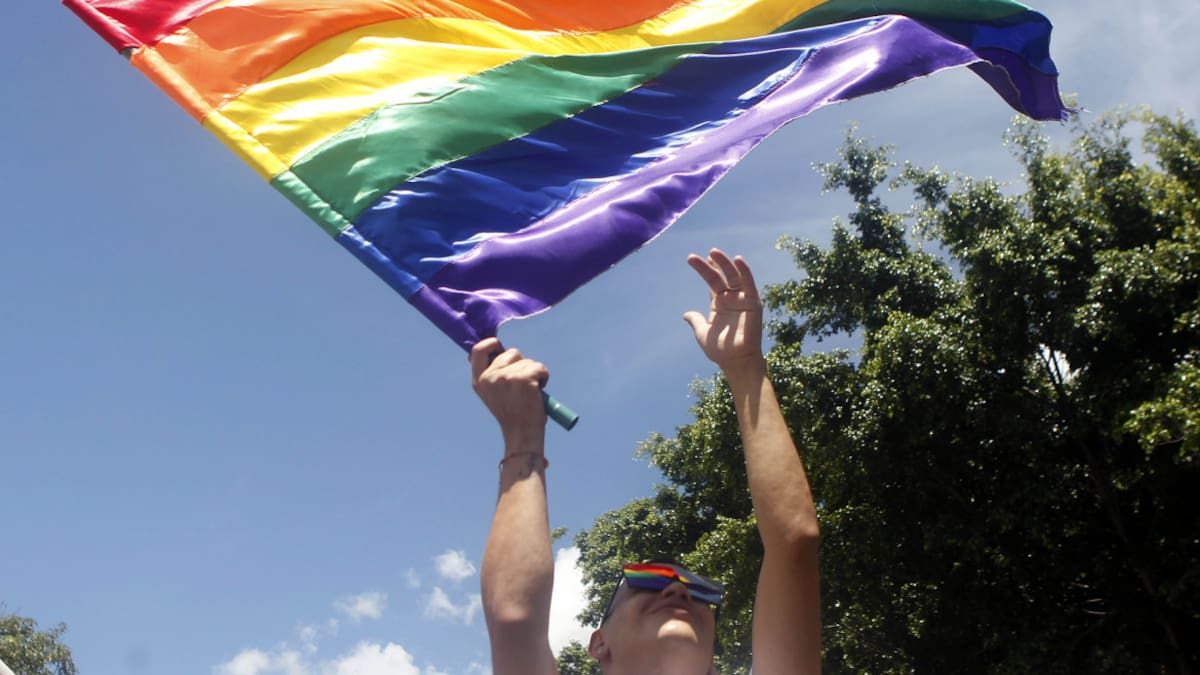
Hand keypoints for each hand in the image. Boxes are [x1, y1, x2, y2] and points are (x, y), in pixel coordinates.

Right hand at [470, 338, 548, 451]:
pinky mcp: (524, 378)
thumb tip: (497, 349)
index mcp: (479, 380)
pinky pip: (538, 367)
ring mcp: (506, 376)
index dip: (491, 344)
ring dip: (534, 372)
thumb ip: (492, 373)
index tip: (500, 347)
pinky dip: (543, 376)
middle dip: (521, 363)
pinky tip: (539, 391)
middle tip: (522, 384)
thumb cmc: (512, 413)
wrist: (521, 433)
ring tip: (530, 391)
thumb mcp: (493, 392)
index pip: (478, 350)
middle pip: (511, 353)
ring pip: (527, 360)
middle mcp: (490, 377)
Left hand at [684, 249, 765, 373]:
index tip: (694, 258)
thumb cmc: (721, 351)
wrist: (736, 361)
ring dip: (725, 263)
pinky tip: (737, 259)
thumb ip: (695, 321)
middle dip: (712, 265)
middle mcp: (731, 299)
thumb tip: (686, 314)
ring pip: (734, 276)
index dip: (705, 269)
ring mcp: (742, 299)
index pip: (712, 281)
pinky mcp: (753, 302)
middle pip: (721, 276)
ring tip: (713, 252)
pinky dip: (745, 271)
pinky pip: (749, 284)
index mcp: (719, 304)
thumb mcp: (703, 333)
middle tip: (701, 255)